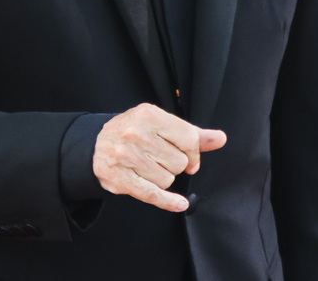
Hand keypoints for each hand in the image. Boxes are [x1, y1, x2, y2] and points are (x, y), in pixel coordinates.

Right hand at [93, 103, 225, 211]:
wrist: (97, 144)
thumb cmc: (134, 131)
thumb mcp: (161, 124)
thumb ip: (192, 133)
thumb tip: (220, 139)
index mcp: (149, 114)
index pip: (188, 139)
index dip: (193, 153)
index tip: (189, 157)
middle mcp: (136, 133)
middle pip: (178, 162)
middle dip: (174, 164)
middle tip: (161, 158)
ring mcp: (126, 156)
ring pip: (167, 179)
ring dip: (163, 178)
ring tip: (149, 166)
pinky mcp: (120, 178)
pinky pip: (153, 195)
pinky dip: (169, 202)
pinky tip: (179, 203)